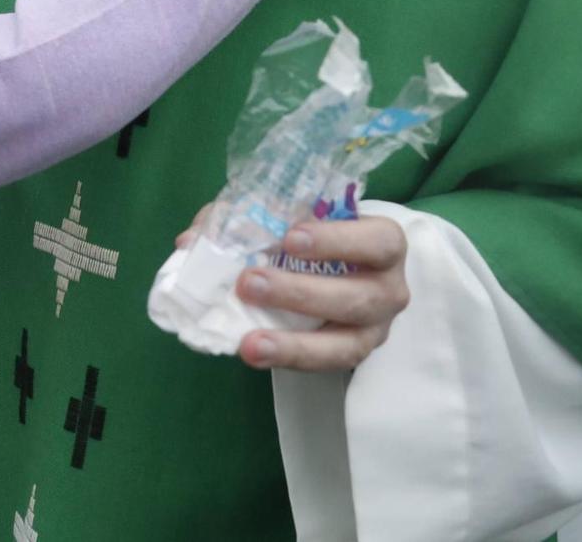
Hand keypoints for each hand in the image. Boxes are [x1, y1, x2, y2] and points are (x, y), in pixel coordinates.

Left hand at [233, 217, 409, 371]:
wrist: (340, 267)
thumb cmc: (314, 233)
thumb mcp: (289, 216)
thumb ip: (245, 218)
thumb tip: (192, 242)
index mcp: (383, 244)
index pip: (377, 242)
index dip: (336, 241)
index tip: (290, 238)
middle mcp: (389, 288)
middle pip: (358, 297)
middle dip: (300, 293)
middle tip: (249, 283)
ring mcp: (375, 327)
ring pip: (347, 344)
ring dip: (295, 343)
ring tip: (251, 342)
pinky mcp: (354, 353)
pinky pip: (326, 365)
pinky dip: (290, 360)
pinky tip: (256, 353)